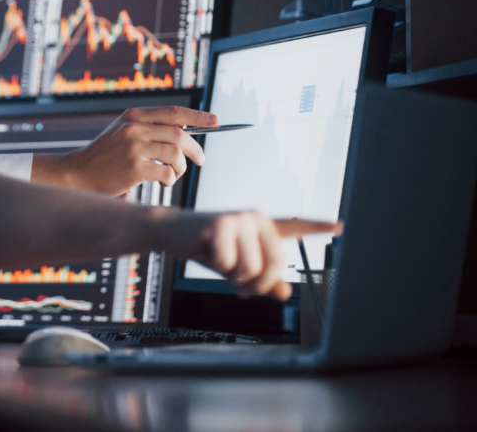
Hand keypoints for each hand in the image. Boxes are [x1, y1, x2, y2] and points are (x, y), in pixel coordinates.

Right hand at [31, 106, 217, 194]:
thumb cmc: (105, 156)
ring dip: (182, 168)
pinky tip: (164, 181)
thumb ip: (149, 128)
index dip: (198, 116)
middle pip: (180, 135)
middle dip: (196, 149)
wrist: (78, 173)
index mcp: (134, 115)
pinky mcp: (134, 167)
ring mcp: (134, 147)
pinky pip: (167, 172)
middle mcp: (134, 127)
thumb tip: (186, 132)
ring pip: (176, 155)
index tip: (215, 121)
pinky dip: (170, 179)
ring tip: (174, 175)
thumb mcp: (124, 132)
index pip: (174, 112)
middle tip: (200, 159)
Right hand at [172, 212, 339, 299]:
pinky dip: (216, 266)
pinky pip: (228, 263)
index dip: (319, 226)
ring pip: (251, 268)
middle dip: (256, 283)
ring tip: (221, 264)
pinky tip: (206, 251)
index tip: (341, 226)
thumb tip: (285, 293)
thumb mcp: (237, 266)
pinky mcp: (221, 224)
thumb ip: (263, 280)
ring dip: (233, 276)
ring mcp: (239, 219)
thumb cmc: (207, 248)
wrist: (172, 232)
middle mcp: (256, 218)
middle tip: (240, 286)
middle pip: (275, 264)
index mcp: (263, 227)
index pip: (296, 226)